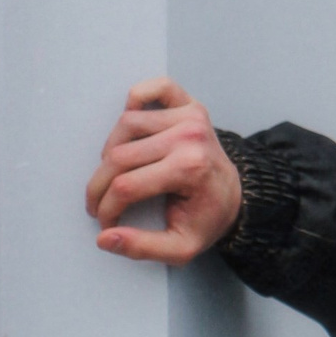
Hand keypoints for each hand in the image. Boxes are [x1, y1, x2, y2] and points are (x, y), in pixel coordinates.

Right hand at [87, 80, 242, 263]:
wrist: (235, 195)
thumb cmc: (207, 218)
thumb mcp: (181, 248)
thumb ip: (142, 248)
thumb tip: (104, 238)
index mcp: (190, 169)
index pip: (126, 187)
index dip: (107, 210)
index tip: (106, 223)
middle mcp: (190, 136)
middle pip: (119, 157)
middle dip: (100, 186)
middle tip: (100, 204)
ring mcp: (190, 117)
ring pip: (126, 125)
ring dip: (111, 151)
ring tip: (114, 174)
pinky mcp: (190, 105)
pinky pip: (157, 88)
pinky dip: (138, 98)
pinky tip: (131, 125)